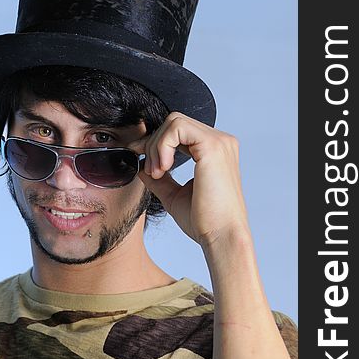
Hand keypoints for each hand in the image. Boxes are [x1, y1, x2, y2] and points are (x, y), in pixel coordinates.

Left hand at [129, 112, 250, 246]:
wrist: (221, 237)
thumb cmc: (204, 221)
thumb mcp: (174, 194)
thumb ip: (160, 178)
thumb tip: (141, 166)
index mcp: (215, 151)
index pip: (179, 131)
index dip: (155, 140)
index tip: (137, 154)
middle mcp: (220, 142)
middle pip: (174, 122)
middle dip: (153, 144)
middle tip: (151, 172)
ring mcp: (219, 142)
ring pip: (174, 122)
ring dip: (157, 146)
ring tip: (157, 173)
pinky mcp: (213, 146)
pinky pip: (177, 127)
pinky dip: (162, 145)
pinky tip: (163, 168)